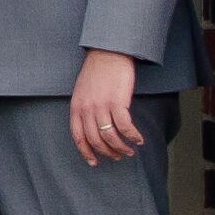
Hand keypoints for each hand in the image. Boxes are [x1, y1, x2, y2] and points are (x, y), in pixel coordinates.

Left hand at [69, 48, 142, 166]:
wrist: (108, 53)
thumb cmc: (97, 71)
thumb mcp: (82, 91)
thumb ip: (85, 108)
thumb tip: (93, 126)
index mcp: (76, 107)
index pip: (78, 137)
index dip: (86, 152)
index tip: (94, 162)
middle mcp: (87, 109)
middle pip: (96, 140)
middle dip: (107, 152)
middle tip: (118, 156)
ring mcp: (102, 106)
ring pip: (110, 137)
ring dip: (121, 148)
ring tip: (130, 151)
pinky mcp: (117, 102)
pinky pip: (125, 127)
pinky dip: (132, 136)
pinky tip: (138, 140)